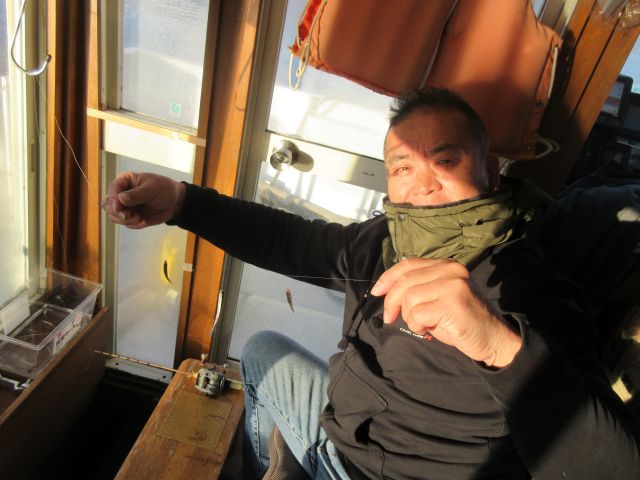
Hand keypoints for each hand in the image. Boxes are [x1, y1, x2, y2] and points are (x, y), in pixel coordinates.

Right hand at [102, 171, 185, 228]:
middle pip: (108, 205)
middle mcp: (122, 193)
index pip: (112, 189)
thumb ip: (136, 195)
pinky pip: (126, 224)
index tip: (118, 208)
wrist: (176, 202)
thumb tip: (120, 199)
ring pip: (114, 216)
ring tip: (139, 219)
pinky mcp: (131, 217)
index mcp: (125, 181)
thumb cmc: (164, 189)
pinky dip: (133, 225)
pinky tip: (143, 221)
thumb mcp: (151, 189)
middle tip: (129, 216)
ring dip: (125, 220)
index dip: (113, 199)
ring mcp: (126, 206)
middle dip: (117, 212)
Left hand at [370, 258, 520, 367]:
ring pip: (409, 297)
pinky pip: (418, 313)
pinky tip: (429, 330)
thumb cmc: (460, 322)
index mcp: (446, 265)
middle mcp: (451, 270)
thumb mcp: (437, 299)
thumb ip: (418, 288)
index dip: (388, 277)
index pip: (409, 264)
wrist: (492, 339)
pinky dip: (417, 325)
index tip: (377, 292)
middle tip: (390, 318)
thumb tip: (385, 290)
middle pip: (405, 281)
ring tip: (422, 325)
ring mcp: (453, 284)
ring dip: (409, 316)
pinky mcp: (453, 302)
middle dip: (391, 302)